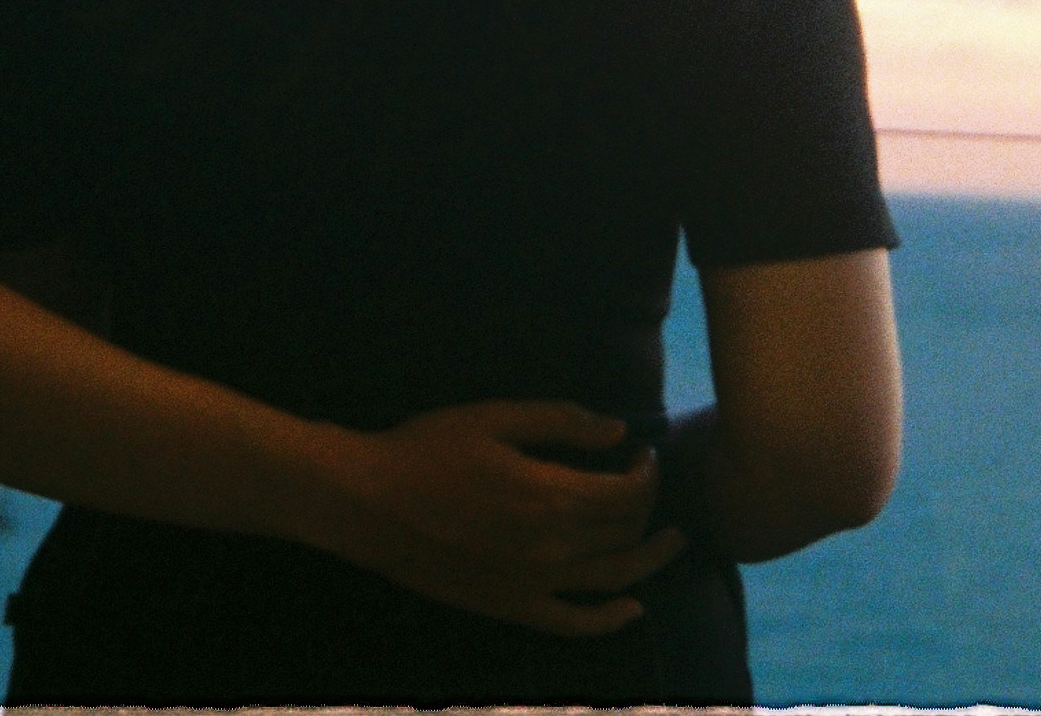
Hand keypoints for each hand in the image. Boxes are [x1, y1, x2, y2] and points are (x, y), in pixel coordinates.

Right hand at [308, 402, 686, 637]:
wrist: (370, 503)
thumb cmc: (428, 449)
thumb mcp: (495, 417)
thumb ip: (561, 422)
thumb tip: (618, 430)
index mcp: (551, 495)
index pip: (627, 492)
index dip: (647, 471)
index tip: (643, 453)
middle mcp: (553, 546)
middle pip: (625, 532)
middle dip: (646, 504)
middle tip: (644, 482)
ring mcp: (535, 584)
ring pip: (614, 579)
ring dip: (650, 560)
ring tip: (671, 543)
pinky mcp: (512, 608)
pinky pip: (574, 624)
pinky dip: (609, 620)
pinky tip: (631, 609)